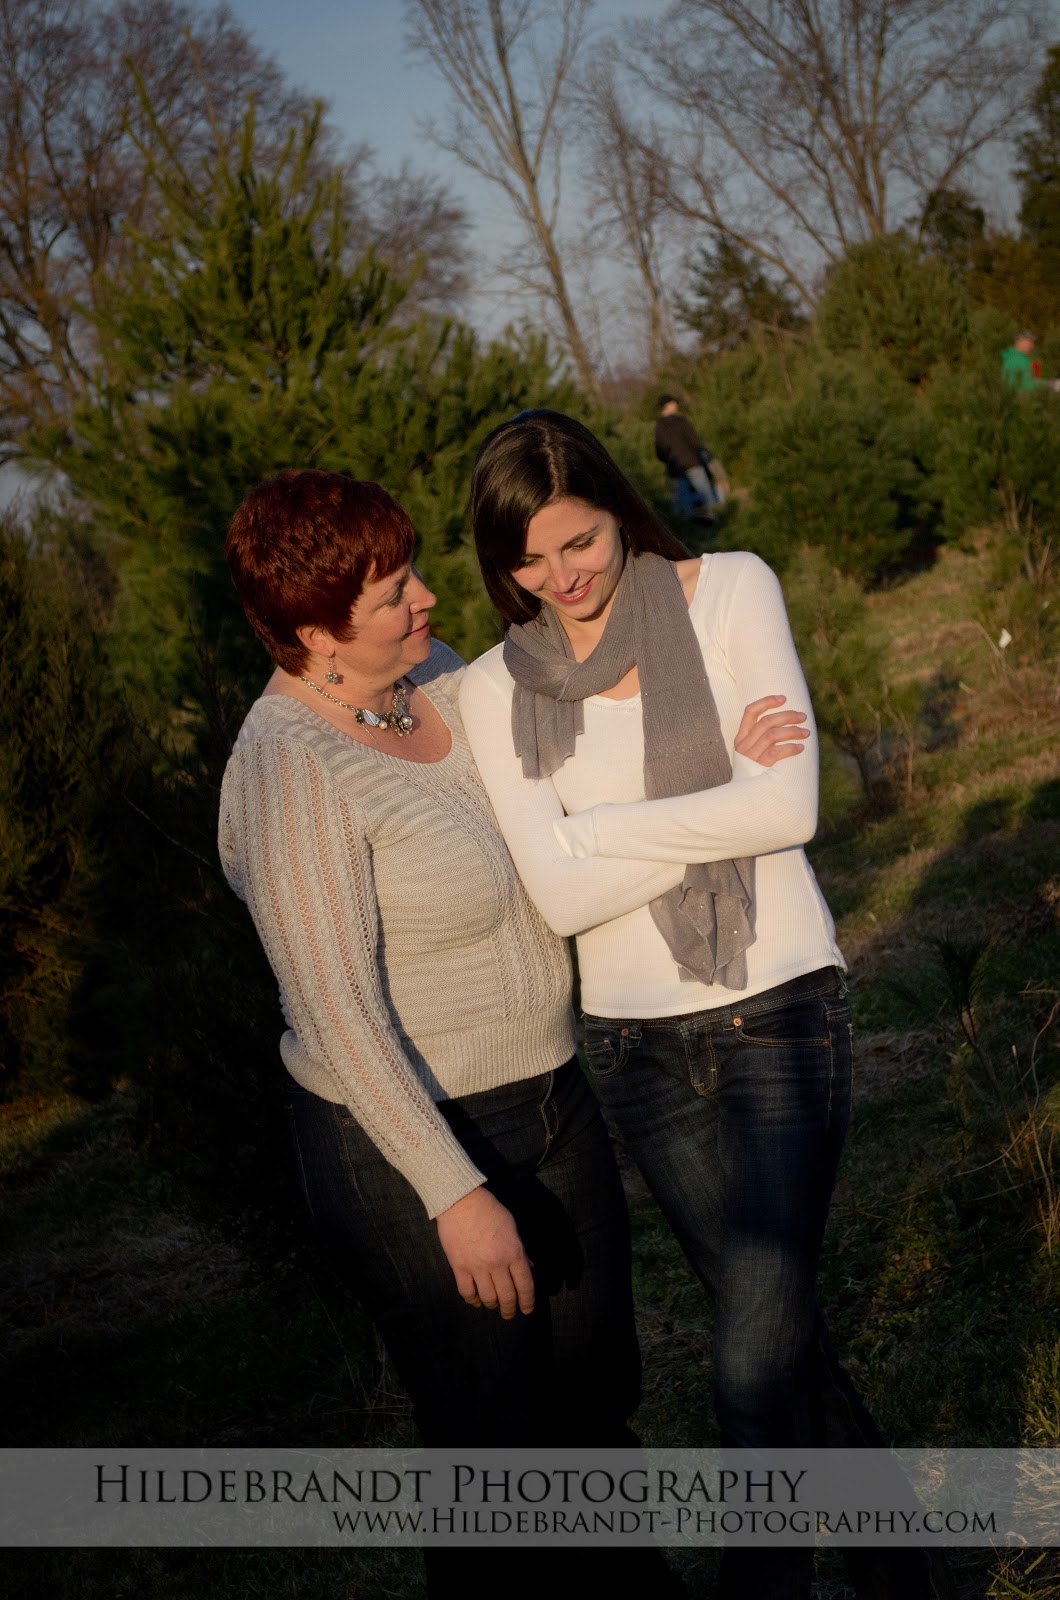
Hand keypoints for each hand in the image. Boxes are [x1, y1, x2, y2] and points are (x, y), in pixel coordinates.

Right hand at [435, 1186, 534, 1318]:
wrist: (461, 1202)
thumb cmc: (489, 1210)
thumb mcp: (512, 1227)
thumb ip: (521, 1250)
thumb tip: (529, 1267)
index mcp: (514, 1252)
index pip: (525, 1285)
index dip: (528, 1301)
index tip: (527, 1309)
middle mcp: (497, 1263)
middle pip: (507, 1296)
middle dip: (511, 1309)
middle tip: (510, 1314)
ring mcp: (477, 1267)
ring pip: (488, 1298)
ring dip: (493, 1305)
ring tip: (494, 1306)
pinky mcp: (459, 1267)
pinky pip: (467, 1292)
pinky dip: (473, 1300)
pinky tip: (476, 1300)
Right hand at [734, 695, 809, 766]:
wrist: (744, 798)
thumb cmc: (753, 772)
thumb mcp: (752, 753)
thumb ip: (762, 739)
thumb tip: (787, 723)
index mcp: (741, 737)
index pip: (750, 711)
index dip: (767, 702)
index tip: (784, 698)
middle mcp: (744, 745)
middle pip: (766, 721)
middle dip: (787, 716)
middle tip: (803, 717)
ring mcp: (750, 756)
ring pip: (772, 735)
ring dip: (792, 731)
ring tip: (806, 733)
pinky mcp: (758, 768)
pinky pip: (776, 753)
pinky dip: (791, 748)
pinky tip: (800, 748)